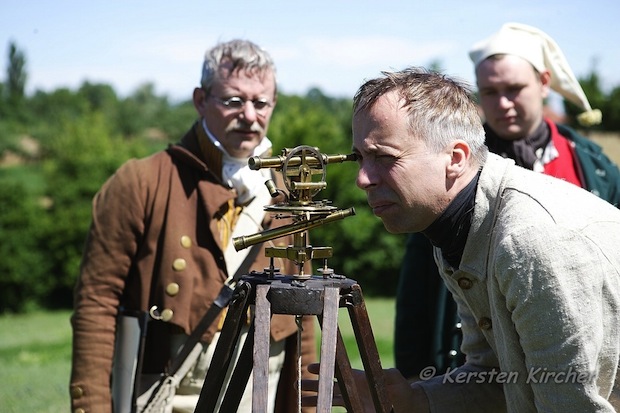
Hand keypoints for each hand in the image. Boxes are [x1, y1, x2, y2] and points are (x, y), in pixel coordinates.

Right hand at [301, 363, 429, 412]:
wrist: (408, 405)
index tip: (310, 368)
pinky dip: (326, 408)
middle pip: (329, 386)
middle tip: (297, 384)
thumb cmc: (402, 390)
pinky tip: (317, 410)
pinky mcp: (356, 410)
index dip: (324, 369)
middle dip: (313, 385)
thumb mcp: (396, 379)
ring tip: (300, 400)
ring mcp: (354, 400)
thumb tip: (385, 371)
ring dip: (316, 398)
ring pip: (330, 398)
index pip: (338, 373)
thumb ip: (388, 374)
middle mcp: (353, 389)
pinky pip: (338, 408)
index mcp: (358, 378)